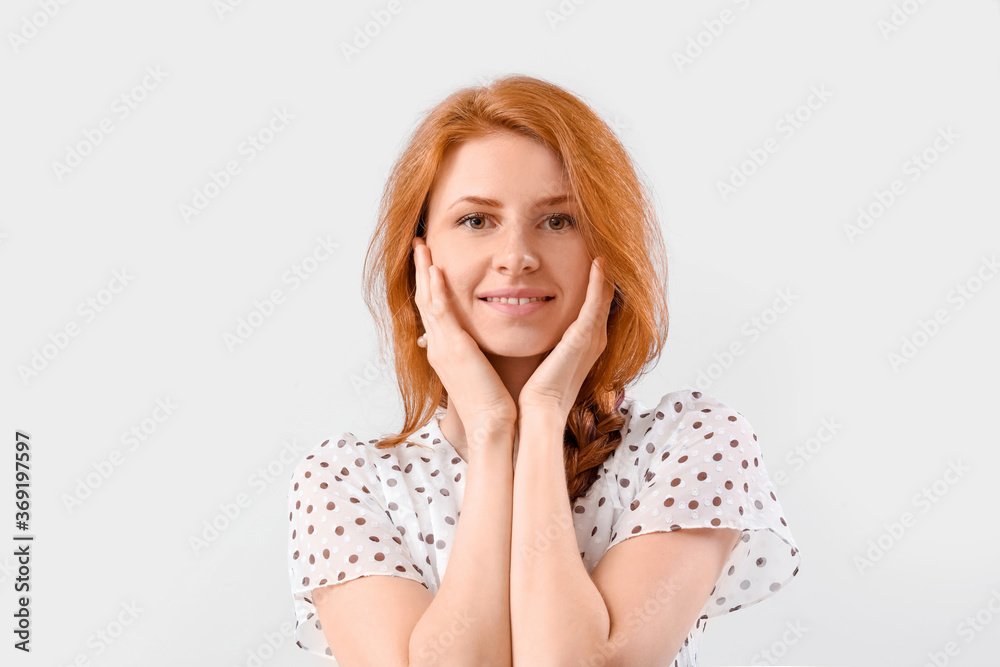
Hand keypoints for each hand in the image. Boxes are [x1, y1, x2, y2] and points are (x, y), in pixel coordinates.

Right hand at [411, 236, 517, 443]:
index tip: (430, 262)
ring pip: (427, 300)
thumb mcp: (484, 369)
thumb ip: (482, 351)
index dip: (429, 285)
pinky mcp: (454, 349)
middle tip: (419, 245)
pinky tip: (436, 270)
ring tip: (422, 246)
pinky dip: (436, 290)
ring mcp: (443, 347)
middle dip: (421, 270)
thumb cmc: (495, 401)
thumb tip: (491, 339)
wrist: (492, 424)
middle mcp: (438, 346)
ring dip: (424, 271)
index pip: (433, 310)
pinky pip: (440, 313)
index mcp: (445, 351)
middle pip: (424, 300)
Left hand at [518, 257, 614, 423]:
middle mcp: (593, 339)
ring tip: (602, 249)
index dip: (592, 284)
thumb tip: (523, 324)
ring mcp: (592, 338)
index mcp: (582, 344)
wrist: (537, 412)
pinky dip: (599, 282)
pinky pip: (596, 302)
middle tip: (600, 249)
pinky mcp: (585, 337)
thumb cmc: (534, 390)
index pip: (592, 306)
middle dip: (602, 275)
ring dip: (603, 273)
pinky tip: (598, 263)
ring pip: (603, 296)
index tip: (587, 262)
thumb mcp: (541, 358)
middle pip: (602, 298)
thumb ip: (542, 341)